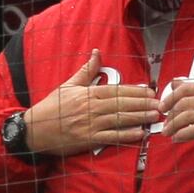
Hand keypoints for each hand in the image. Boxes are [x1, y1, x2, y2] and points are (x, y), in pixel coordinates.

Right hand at [24, 49, 159, 157]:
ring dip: (138, 118)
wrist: (34, 130)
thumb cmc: (51, 107)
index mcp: (87, 94)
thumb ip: (86, 71)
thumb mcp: (68, 86)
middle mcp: (91, 108)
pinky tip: (139, 133)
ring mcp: (90, 124)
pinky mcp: (88, 139)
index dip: (134, 91)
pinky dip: (126, 135)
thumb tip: (97, 52)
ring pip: (119, 120)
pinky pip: (111, 137)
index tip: (149, 91)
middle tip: (159, 104)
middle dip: (142, 104)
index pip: (116, 90)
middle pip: (121, 104)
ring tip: (154, 116)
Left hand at [159, 79, 193, 163]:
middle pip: (185, 103)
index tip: (162, 107)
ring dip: (174, 126)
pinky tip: (177, 138)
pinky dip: (182, 135)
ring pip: (188, 116)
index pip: (187, 88)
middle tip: (165, 124)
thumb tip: (173, 82)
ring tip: (168, 132)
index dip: (170, 97)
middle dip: (171, 115)